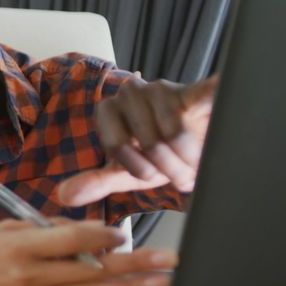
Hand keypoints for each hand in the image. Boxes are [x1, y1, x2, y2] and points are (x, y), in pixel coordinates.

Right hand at [0, 219, 175, 285]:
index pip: (74, 240)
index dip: (103, 236)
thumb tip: (84, 232)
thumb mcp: (3, 230)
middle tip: (167, 261)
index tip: (122, 234)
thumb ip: (43, 229)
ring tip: (157, 285)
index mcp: (21, 248)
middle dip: (136, 266)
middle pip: (93, 271)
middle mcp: (30, 277)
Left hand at [57, 76, 217, 206]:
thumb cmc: (159, 155)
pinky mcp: (193, 90)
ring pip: (174, 133)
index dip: (137, 168)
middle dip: (169, 168)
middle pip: (148, 142)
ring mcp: (160, 89)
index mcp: (108, 111)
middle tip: (181, 173)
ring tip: (195, 160)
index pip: (116, 145)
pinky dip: (213, 98)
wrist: (196, 142)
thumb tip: (63, 196)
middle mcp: (130, 94)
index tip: (151, 176)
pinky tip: (222, 97)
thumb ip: (96, 182)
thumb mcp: (127, 172)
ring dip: (190, 159)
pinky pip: (203, 95)